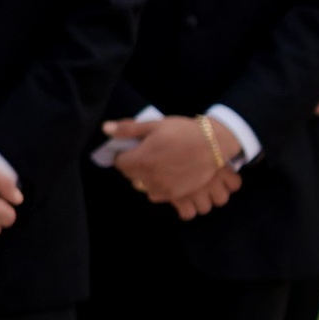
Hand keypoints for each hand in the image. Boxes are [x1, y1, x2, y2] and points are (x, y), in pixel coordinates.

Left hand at [105, 113, 239, 216]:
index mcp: (140, 159)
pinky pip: (157, 194)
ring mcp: (161, 188)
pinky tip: (169, 175)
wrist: (213, 145)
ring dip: (146, 177)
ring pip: (143, 186)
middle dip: (135, 166)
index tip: (134, 149)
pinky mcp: (174, 195)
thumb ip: (128, 129)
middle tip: (149, 155)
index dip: (125, 155)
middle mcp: (148, 176)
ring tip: (160, 164)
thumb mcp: (155, 125)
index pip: (120, 163)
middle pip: (130, 175)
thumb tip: (105, 129)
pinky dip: (159, 186)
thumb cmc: (183, 131)